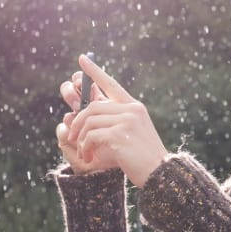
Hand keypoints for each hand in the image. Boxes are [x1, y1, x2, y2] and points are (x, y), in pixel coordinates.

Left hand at [55, 54, 168, 185]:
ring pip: (89, 120)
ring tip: (82, 151)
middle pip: (93, 106)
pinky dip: (85, 147)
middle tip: (71, 137)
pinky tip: (88, 157)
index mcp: (134, 107)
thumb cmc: (143, 157)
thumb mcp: (131, 133)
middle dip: (77, 121)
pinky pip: (91, 135)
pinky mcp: (120, 134)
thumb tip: (86, 114)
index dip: (95, 71)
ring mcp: (127, 121)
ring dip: (80, 138)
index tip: (82, 58)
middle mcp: (131, 110)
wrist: (159, 173)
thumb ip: (115, 121)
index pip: (111, 84)